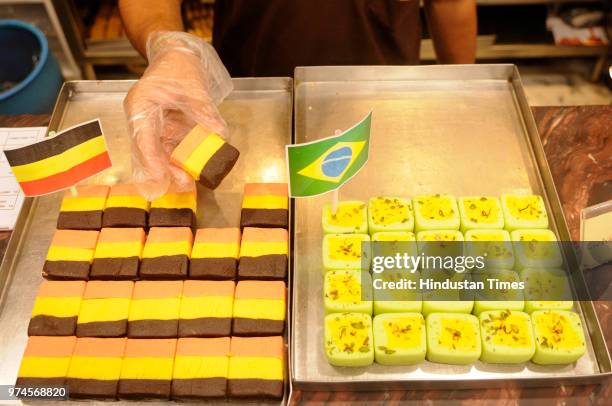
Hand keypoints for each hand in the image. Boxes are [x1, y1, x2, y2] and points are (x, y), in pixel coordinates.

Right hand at [124, 31, 232, 198]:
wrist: (176, 57)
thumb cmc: (178, 67)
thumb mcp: (194, 87)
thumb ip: (204, 111)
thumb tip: (218, 135)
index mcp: (141, 106)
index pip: (143, 138)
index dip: (151, 160)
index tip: (160, 177)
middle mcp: (142, 120)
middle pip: (148, 152)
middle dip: (164, 171)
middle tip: (184, 183)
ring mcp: (152, 128)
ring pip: (159, 155)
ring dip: (173, 169)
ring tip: (190, 182)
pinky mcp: (163, 132)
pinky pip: (170, 151)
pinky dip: (180, 161)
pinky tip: (192, 171)